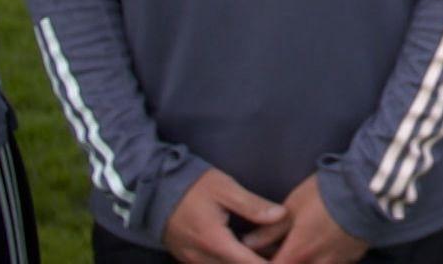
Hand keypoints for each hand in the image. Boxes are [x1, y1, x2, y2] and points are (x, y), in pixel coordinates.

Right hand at [162, 168, 285, 263]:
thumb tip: (281, 215)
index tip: (287, 259)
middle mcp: (201, 257)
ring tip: (267, 253)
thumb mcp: (225, 188)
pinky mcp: (187, 259)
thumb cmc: (192, 185)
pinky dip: (230, 263)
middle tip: (281, 254)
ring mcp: (192, 260)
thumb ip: (253, 205)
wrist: (154, 189)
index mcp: (214, 241)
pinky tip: (245, 252)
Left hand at [254, 176, 368, 263]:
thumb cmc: (326, 194)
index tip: (260, 255)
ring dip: (302, 262)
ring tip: (299, 248)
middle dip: (283, 261)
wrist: (370, 188)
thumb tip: (248, 243)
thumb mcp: (293, 206)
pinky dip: (321, 261)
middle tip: (278, 249)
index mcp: (298, 254)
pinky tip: (321, 245)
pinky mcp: (351, 258)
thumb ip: (270, 229)